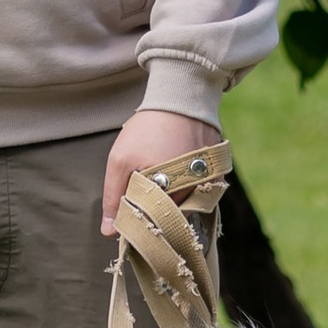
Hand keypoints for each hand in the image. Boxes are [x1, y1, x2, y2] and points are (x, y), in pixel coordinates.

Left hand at [101, 107, 222, 237]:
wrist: (182, 94)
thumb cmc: (149, 127)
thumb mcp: (121, 159)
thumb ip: (114, 196)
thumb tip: (109, 232)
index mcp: (173, 195)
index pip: (154, 225)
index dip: (138, 220)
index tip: (127, 212)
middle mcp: (197, 193)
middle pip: (172, 216)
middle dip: (154, 208)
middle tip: (140, 188)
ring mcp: (210, 181)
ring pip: (185, 203)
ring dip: (169, 196)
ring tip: (156, 174)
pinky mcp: (217, 170)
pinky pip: (198, 188)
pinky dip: (184, 184)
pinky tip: (172, 167)